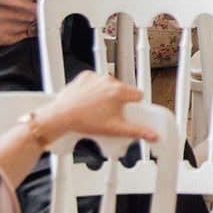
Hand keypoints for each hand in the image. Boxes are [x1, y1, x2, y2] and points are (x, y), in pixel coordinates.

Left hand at [29, 73, 150, 148]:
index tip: (128, 111)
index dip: (134, 105)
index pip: (138, 95)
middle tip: (110, 114)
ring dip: (107, 95)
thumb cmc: (83, 122)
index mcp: (119, 92)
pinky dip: (94, 89)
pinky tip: (89, 101)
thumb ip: (137, 131)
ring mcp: (96, 77)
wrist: (60, 116)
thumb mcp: (114, 129)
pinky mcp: (85, 77)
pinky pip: (96, 81)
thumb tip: (152, 135)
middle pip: (123, 90)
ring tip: (97, 109)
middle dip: (119, 101)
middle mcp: (109, 81)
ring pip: (109, 85)